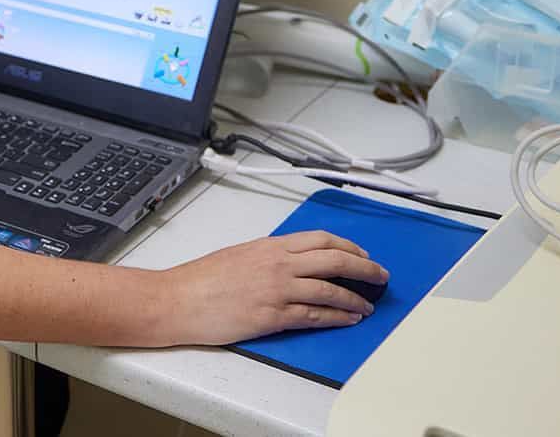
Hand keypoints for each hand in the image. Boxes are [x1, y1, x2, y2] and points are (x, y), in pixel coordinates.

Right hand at [159, 231, 386, 345]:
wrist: (180, 299)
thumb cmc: (202, 279)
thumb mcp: (240, 255)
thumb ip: (269, 257)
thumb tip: (290, 264)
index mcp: (270, 246)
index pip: (321, 240)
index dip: (348, 247)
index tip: (361, 254)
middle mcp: (278, 264)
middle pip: (334, 260)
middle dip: (364, 268)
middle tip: (380, 275)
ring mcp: (277, 289)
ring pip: (330, 289)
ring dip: (356, 297)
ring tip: (369, 304)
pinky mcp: (273, 316)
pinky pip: (315, 315)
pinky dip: (338, 316)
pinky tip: (349, 319)